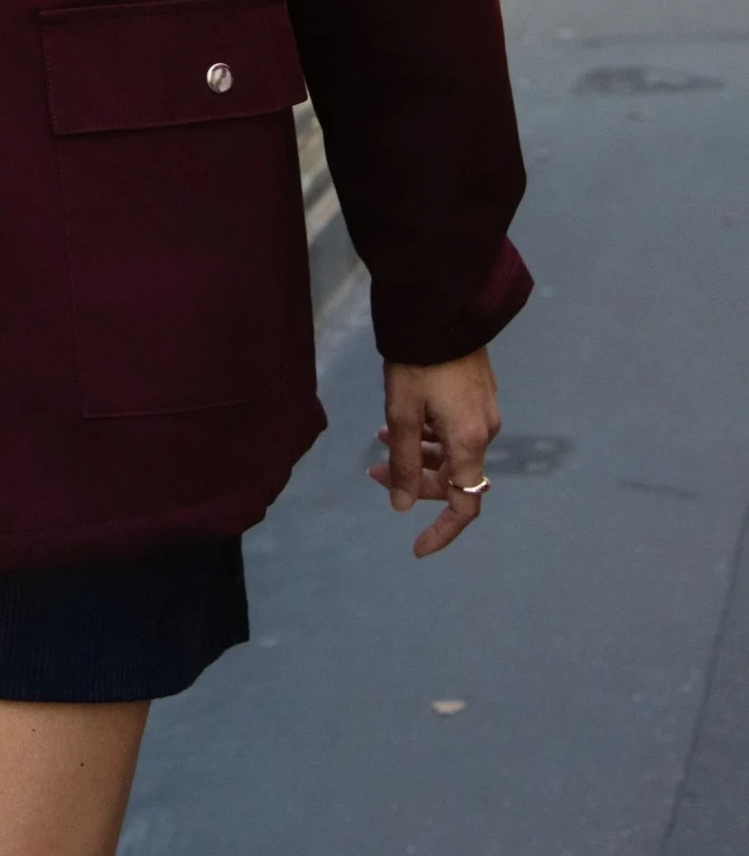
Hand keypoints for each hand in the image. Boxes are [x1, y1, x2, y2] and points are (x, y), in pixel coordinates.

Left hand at [370, 349, 500, 557]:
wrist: (442, 308)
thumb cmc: (418, 362)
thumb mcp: (402, 414)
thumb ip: (402, 463)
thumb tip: (399, 505)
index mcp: (469, 442)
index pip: (464, 505)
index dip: (442, 531)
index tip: (416, 547)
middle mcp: (483, 431)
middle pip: (453, 477)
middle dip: (413, 482)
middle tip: (372, 472)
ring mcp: (483, 410)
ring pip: (450, 451)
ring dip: (417, 454)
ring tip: (379, 439)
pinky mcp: (477, 391)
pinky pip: (454, 429)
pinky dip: (428, 434)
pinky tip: (400, 420)